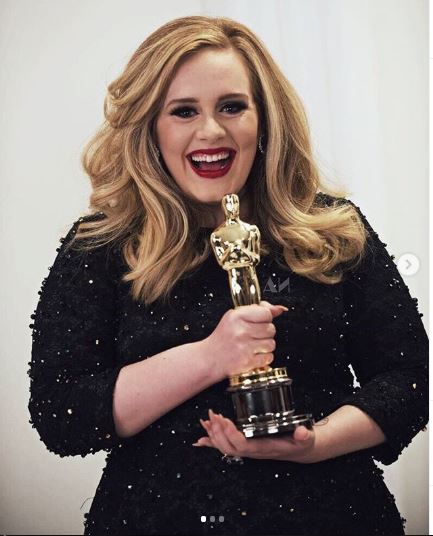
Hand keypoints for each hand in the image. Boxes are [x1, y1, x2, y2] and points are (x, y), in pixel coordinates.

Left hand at [193, 409, 318, 463]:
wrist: (300, 449)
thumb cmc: (300, 442)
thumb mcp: (306, 438)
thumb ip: (304, 436)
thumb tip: (302, 432)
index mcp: (264, 449)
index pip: (243, 445)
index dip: (232, 434)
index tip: (225, 420)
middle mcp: (253, 451)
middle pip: (229, 447)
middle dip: (218, 432)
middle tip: (213, 415)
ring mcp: (248, 449)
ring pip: (224, 447)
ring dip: (213, 435)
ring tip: (206, 421)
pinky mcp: (245, 445)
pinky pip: (225, 445)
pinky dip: (212, 442)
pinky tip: (201, 438)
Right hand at [200, 301, 287, 379]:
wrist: (210, 358)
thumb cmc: (223, 337)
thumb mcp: (235, 317)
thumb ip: (257, 310)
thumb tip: (279, 309)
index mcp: (237, 317)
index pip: (266, 313)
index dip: (266, 318)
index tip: (259, 321)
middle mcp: (241, 331)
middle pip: (271, 329)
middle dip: (265, 332)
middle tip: (254, 335)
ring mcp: (245, 347)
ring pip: (272, 344)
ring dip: (265, 346)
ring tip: (253, 345)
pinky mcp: (248, 362)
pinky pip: (269, 357)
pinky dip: (264, 357)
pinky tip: (253, 355)